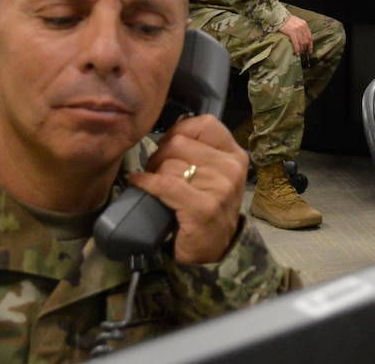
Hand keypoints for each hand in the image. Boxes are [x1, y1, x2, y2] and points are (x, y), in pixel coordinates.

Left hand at [129, 114, 248, 264]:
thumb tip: (172, 129)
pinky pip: (164, 184)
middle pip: (179, 143)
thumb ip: (202, 150)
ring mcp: (220, 187)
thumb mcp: (215, 174)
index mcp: (236, 155)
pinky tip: (138, 183)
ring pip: (169, 164)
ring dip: (154, 174)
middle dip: (160, 155)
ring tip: (155, 185)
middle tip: (157, 171)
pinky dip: (146, 183)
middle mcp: (231, 168)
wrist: (214, 249)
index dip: (179, 131)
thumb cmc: (209, 207)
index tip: (168, 146)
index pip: (205, 124)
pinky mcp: (203, 207)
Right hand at [280, 14, 313, 57]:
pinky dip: (297, 49)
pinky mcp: (291, 32)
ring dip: (301, 49)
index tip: (310, 50)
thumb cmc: (287, 20)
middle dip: (305, 48)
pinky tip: (297, 53)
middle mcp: (302, 27)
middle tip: (303, 53)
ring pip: (302, 42)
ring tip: (300, 54)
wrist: (279, 16)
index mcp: (304, 24)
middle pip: (306, 40)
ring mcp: (297, 29)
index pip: (310, 36)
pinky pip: (296, 42)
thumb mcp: (297, 22)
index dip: (310, 45)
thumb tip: (304, 37)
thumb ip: (302, 28)